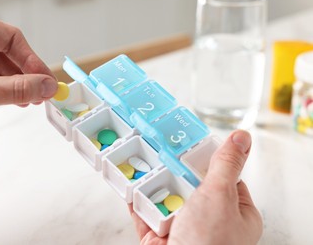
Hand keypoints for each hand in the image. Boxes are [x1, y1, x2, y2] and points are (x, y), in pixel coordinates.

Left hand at [0, 4, 57, 128]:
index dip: (32, 60)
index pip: (10, 37)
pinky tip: (7, 99)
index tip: (45, 82)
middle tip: (39, 94)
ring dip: (10, 82)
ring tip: (26, 100)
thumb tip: (46, 87)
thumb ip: (15, 89)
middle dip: (22, 74)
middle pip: (2, 50)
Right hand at [131, 130, 262, 244]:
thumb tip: (242, 138)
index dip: (206, 158)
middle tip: (159, 145)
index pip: (223, 176)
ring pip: (165, 197)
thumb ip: (226, 165)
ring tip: (140, 160)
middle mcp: (210, 221)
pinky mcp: (159, 237)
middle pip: (189, 184)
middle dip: (173, 168)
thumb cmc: (209, 244)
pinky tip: (128, 185)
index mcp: (234, 212)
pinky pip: (146, 213)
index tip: (190, 139)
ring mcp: (183, 229)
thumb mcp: (220, 196)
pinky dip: (136, 200)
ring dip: (152, 182)